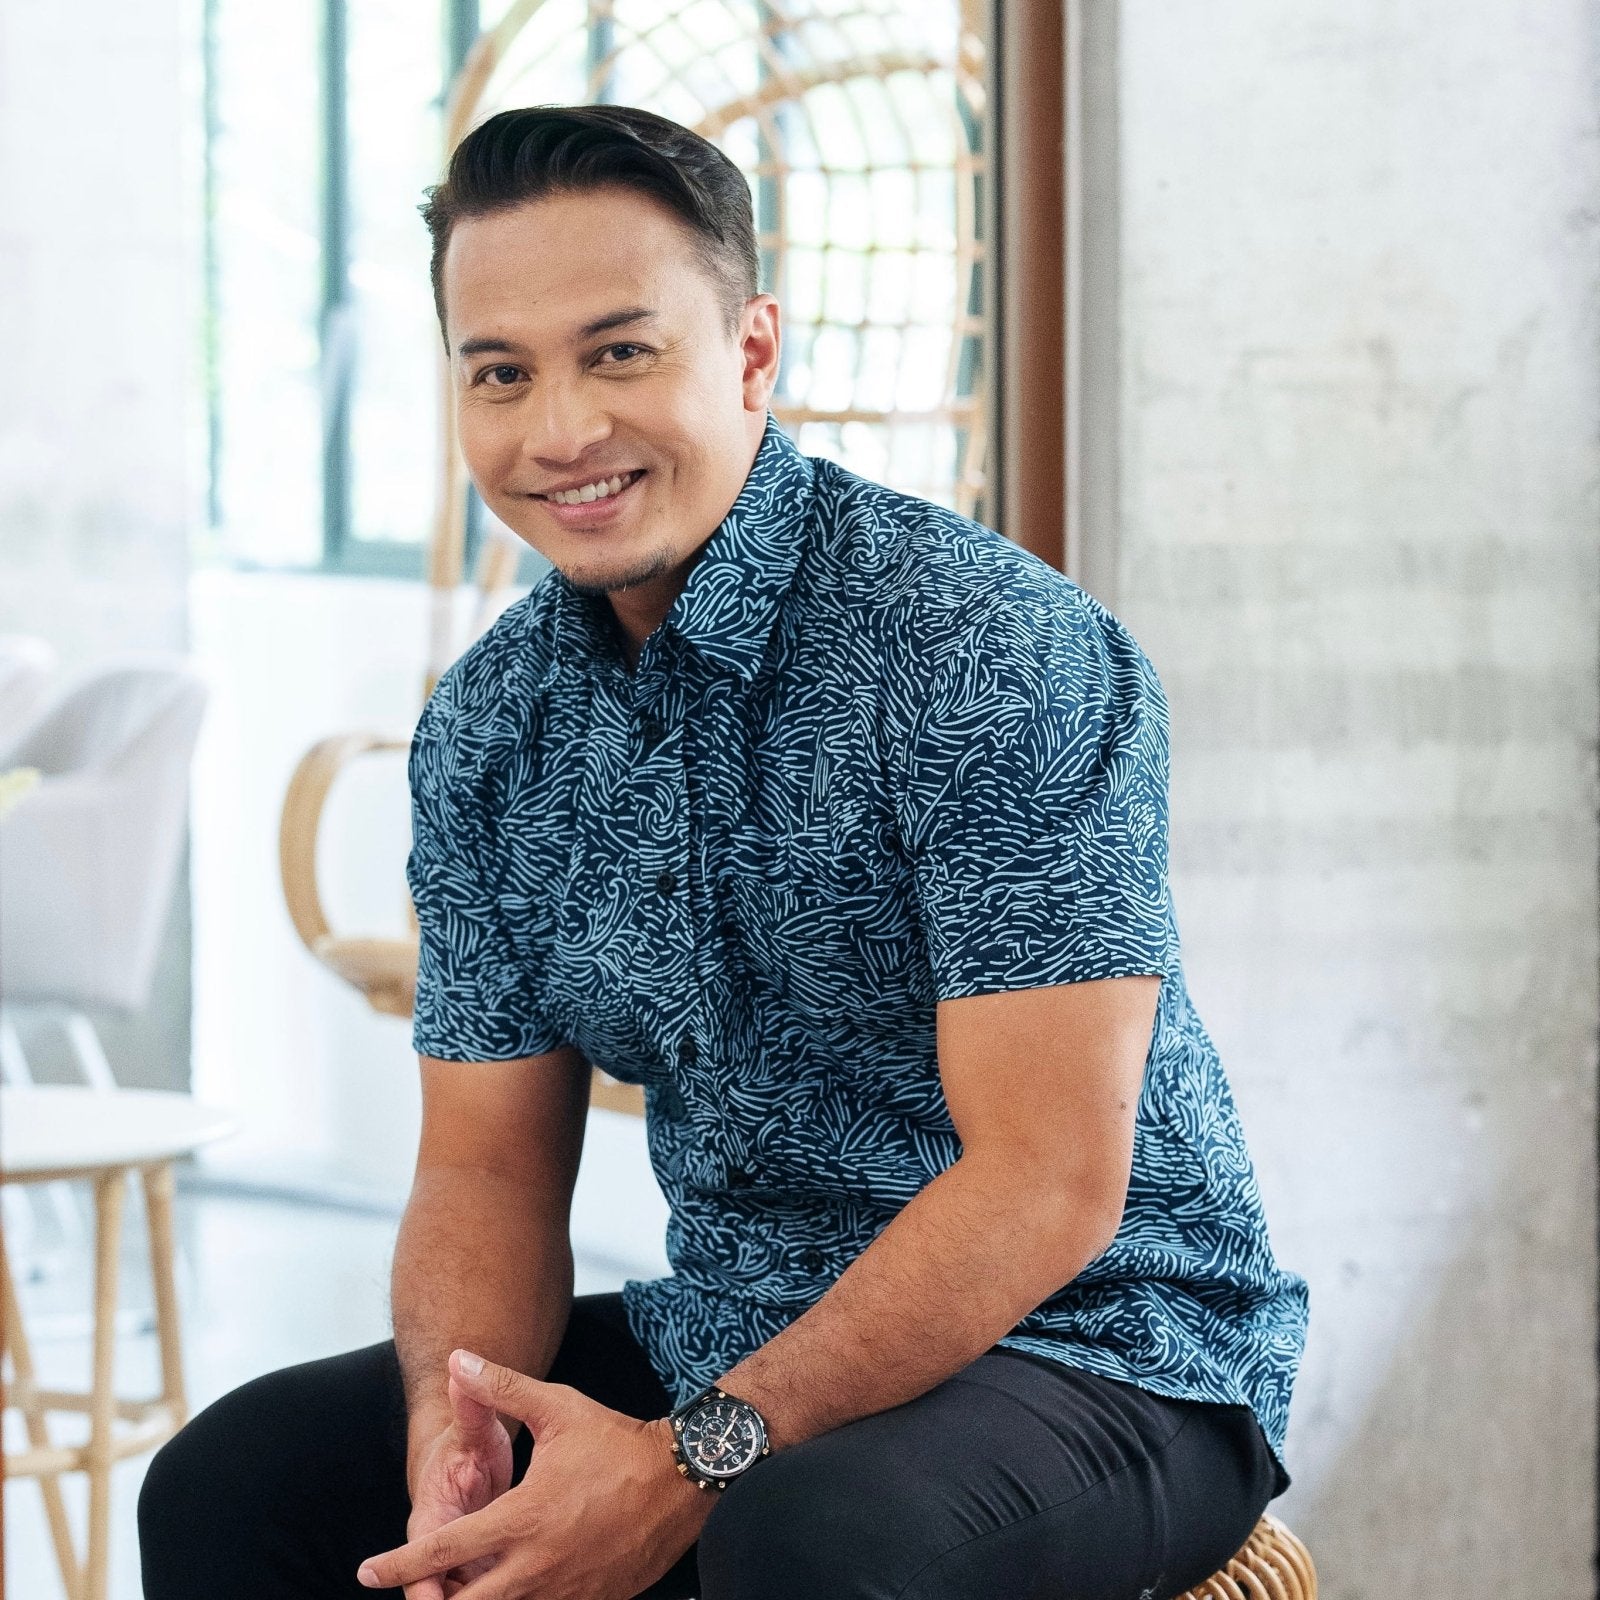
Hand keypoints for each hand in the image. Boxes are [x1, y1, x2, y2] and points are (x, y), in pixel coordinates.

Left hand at [360, 1350, 712, 1599]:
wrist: (680, 1479)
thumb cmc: (615, 1441)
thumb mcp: (557, 1408)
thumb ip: (503, 1388)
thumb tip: (460, 1360)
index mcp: (520, 1520)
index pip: (442, 1551)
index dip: (399, 1563)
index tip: (368, 1570)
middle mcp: (536, 1566)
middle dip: (437, 1598)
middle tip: (424, 1587)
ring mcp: (564, 1591)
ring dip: (481, 1599)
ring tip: (467, 1581)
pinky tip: (521, 1582)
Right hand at [403, 1369, 514, 1598]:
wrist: (467, 1456)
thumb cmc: (469, 1441)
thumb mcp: (473, 1426)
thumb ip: (474, 1403)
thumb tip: (461, 1365)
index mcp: (433, 1516)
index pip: (424, 1561)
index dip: (429, 1586)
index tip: (440, 1598)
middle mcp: (444, 1548)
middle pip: (446, 1592)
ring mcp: (466, 1563)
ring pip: (473, 1597)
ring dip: (491, 1598)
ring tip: (527, 1592)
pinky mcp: (488, 1571)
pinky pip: (495, 1595)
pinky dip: (511, 1596)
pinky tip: (540, 1591)